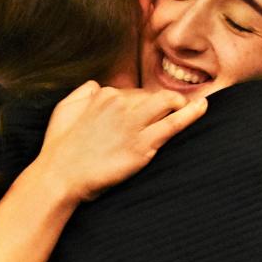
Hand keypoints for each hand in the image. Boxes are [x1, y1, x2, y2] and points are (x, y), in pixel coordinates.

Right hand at [37, 81, 207, 202]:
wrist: (60, 176)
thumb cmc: (59, 147)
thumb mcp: (65, 108)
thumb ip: (84, 91)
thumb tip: (99, 85)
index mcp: (104, 95)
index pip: (134, 93)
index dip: (141, 105)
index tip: (144, 115)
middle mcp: (120, 105)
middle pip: (153, 96)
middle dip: (164, 102)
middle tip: (173, 111)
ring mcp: (133, 124)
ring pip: (168, 102)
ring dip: (182, 103)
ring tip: (194, 106)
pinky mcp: (143, 145)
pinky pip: (174, 124)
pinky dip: (192, 113)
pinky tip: (202, 107)